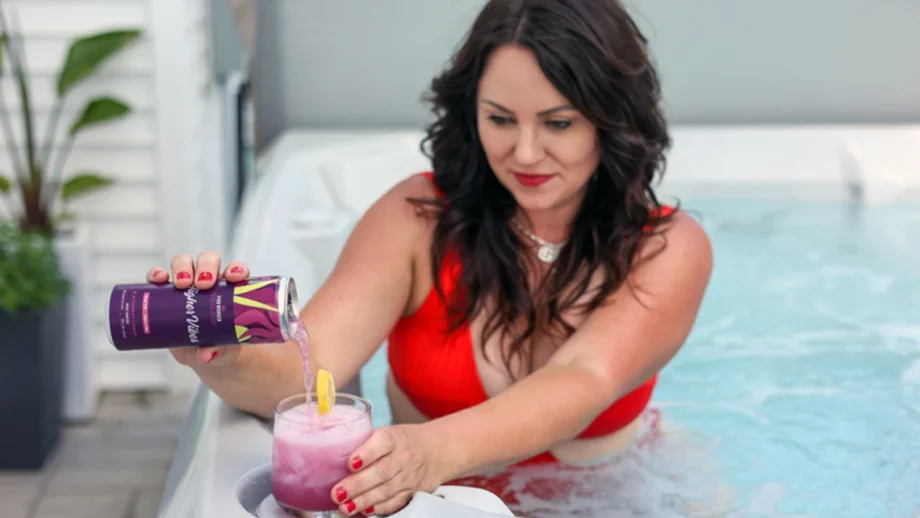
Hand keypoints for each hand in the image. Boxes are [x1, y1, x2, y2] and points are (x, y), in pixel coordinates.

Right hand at [146, 251, 250, 367]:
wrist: (203, 353)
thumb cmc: (221, 344)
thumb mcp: (222, 349)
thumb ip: (218, 350)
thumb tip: (206, 355)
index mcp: (230, 290)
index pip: (236, 271)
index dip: (236, 269)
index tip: (234, 277)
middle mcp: (210, 281)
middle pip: (209, 260)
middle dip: (206, 267)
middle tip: (202, 284)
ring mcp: (187, 283)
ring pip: (184, 262)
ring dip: (182, 267)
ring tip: (181, 284)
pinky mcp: (166, 291)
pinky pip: (159, 276)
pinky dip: (157, 274)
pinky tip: (158, 280)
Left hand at [331, 424, 447, 515]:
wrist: (436, 449)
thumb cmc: (403, 441)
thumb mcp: (385, 433)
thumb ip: (363, 444)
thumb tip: (330, 455)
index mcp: (393, 438)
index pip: (381, 443)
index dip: (365, 453)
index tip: (350, 463)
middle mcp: (402, 457)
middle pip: (381, 471)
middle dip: (357, 484)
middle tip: (338, 492)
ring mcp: (408, 476)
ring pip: (386, 490)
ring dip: (364, 501)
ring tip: (345, 506)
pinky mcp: (412, 491)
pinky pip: (395, 502)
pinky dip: (379, 508)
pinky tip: (365, 510)